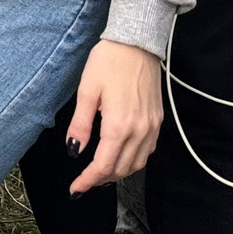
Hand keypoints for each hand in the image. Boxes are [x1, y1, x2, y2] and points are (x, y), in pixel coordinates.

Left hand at [66, 40, 162, 191]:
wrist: (136, 43)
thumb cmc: (108, 62)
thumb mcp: (87, 91)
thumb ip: (81, 124)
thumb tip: (74, 150)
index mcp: (120, 126)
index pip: (104, 165)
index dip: (88, 181)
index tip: (75, 190)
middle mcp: (140, 131)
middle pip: (121, 169)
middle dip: (101, 179)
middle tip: (83, 181)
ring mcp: (152, 127)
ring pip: (136, 164)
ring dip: (117, 173)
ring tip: (99, 172)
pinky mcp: (158, 121)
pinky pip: (147, 151)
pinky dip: (132, 161)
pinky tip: (120, 156)